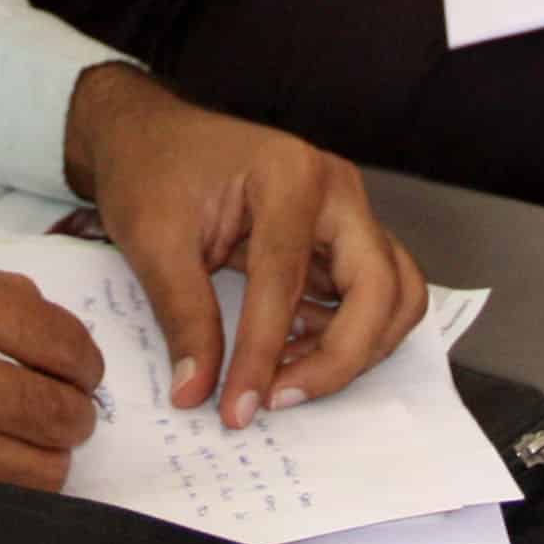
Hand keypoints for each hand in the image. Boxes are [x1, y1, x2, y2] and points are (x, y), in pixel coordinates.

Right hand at [0, 243, 106, 490]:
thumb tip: (39, 329)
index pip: (58, 338)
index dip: (82, 356)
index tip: (80, 364)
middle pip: (59, 412)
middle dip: (74, 409)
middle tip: (66, 400)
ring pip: (37, 470)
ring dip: (46, 454)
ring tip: (32, 435)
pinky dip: (3, 482)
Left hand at [66, 64, 426, 430]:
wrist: (148, 136)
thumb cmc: (150, 170)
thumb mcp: (152, 242)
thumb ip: (183, 317)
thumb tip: (196, 389)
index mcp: (290, 175)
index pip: (287, 281)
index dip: (262, 354)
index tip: (237, 407)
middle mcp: (337, 190)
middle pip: (380, 288)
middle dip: (339, 357)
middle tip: (279, 399)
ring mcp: (347, 213)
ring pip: (395, 295)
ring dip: (357, 348)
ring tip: (289, 379)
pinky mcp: (341, 238)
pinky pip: (371, 296)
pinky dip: (348, 335)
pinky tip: (293, 357)